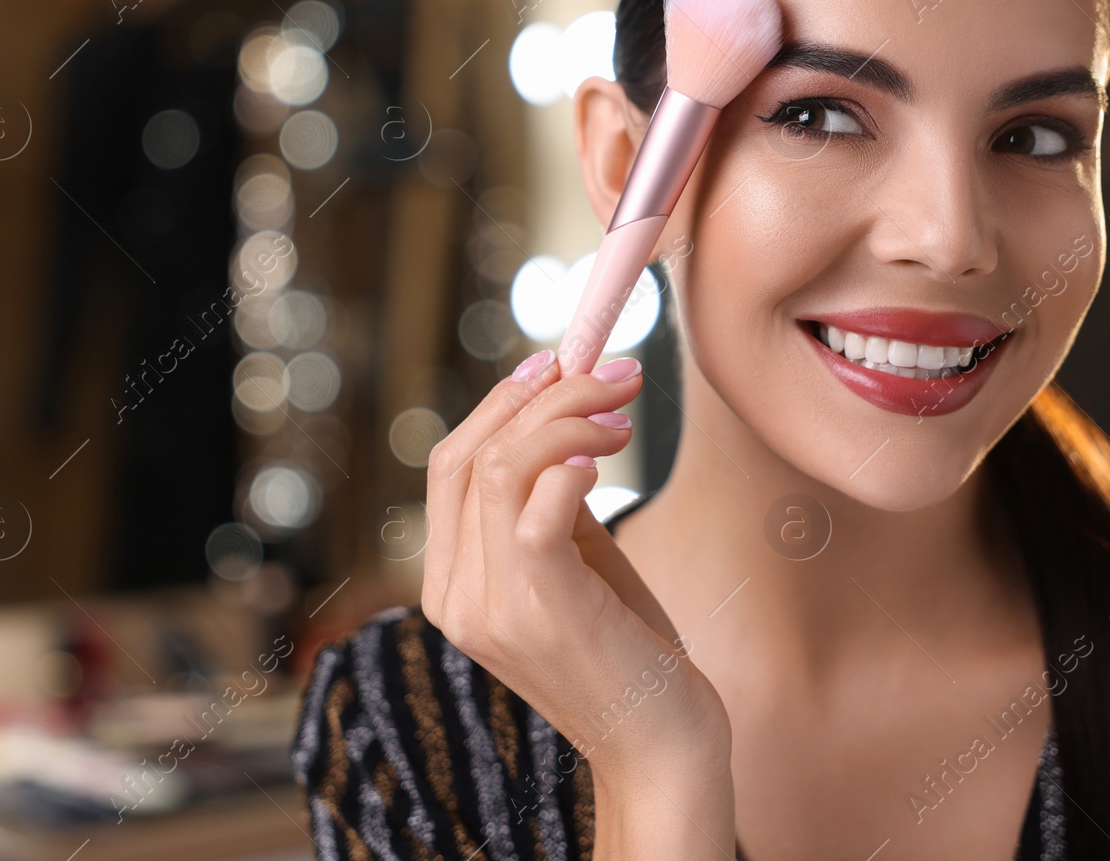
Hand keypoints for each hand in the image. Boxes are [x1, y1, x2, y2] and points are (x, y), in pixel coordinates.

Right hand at [421, 349, 732, 785]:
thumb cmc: (626, 651)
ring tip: (625, 409)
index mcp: (452, 586)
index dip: (499, 403)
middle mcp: (454, 596)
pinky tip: (608, 452)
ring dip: (568, 417)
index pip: (450, 465)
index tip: (554, 362)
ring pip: (499, 467)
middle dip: (539, 395)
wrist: (659, 747)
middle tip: (613, 371)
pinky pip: (536, 507)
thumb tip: (564, 423)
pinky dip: (572, 461)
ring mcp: (489, 605)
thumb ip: (552, 505)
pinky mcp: (538, 607)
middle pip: (467, 455)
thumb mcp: (576, 565)